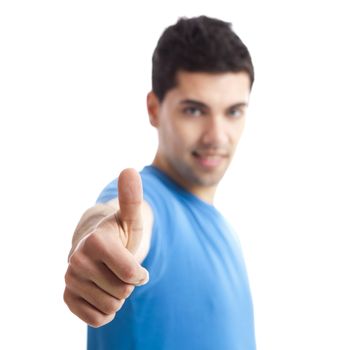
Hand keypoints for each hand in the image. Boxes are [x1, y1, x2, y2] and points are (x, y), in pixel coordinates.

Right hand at [64, 169, 148, 326]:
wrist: (100, 245)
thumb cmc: (122, 232)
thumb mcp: (132, 218)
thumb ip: (132, 199)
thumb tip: (129, 170)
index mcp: (95, 241)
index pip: (132, 276)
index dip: (140, 273)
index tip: (136, 264)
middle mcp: (77, 259)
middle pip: (123, 293)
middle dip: (128, 283)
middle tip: (120, 267)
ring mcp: (70, 279)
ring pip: (111, 307)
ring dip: (118, 295)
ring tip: (110, 275)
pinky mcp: (68, 296)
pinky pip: (96, 318)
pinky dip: (105, 309)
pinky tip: (102, 291)